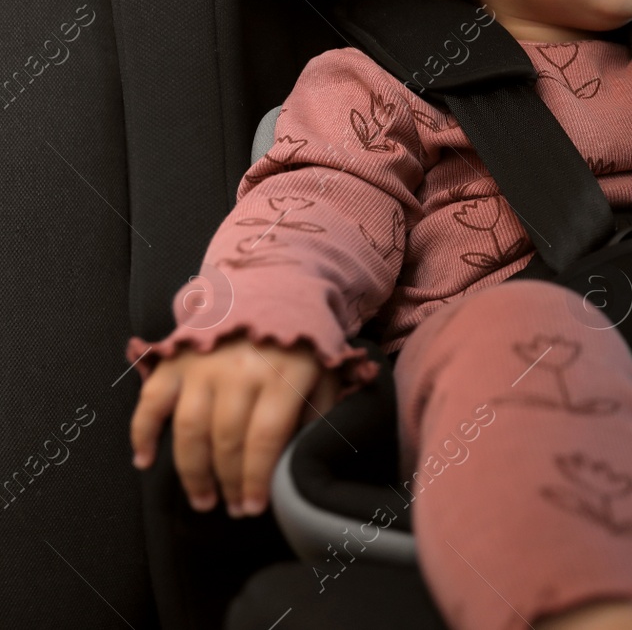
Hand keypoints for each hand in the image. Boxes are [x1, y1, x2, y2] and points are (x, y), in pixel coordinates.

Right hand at [130, 332, 340, 517]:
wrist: (272, 286)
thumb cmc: (302, 343)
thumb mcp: (325, 374)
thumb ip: (316, 415)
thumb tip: (298, 460)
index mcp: (281, 375)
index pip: (264, 439)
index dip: (257, 478)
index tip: (254, 507)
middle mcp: (238, 371)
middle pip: (225, 440)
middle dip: (228, 483)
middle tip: (232, 509)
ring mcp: (202, 365)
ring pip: (189, 430)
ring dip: (192, 472)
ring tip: (203, 499)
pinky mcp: (175, 360)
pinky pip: (151, 401)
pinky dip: (142, 433)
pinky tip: (144, 461)